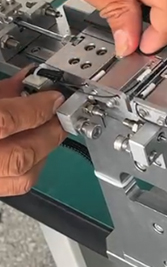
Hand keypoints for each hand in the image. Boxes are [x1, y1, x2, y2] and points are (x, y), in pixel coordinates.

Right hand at [0, 69, 64, 196]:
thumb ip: (3, 91)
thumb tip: (29, 79)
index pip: (6, 121)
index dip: (38, 107)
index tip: (55, 97)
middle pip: (21, 156)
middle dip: (50, 132)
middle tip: (60, 114)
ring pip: (22, 178)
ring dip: (43, 151)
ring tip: (48, 129)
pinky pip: (14, 187)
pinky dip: (29, 167)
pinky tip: (31, 148)